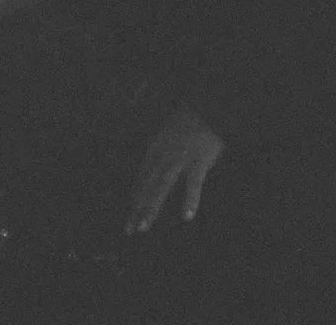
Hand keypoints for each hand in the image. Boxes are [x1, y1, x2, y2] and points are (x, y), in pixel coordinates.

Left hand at [126, 100, 223, 233]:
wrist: (207, 106)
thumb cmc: (190, 122)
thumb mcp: (168, 135)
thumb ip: (160, 153)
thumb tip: (153, 172)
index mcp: (155, 149)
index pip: (141, 178)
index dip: (134, 197)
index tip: (128, 215)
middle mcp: (163, 155)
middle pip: (146, 185)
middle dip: (136, 207)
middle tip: (129, 230)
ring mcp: (180, 158)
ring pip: (161, 186)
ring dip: (151, 206)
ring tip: (143, 226)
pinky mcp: (199, 160)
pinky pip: (193, 183)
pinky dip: (190, 199)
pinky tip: (186, 216)